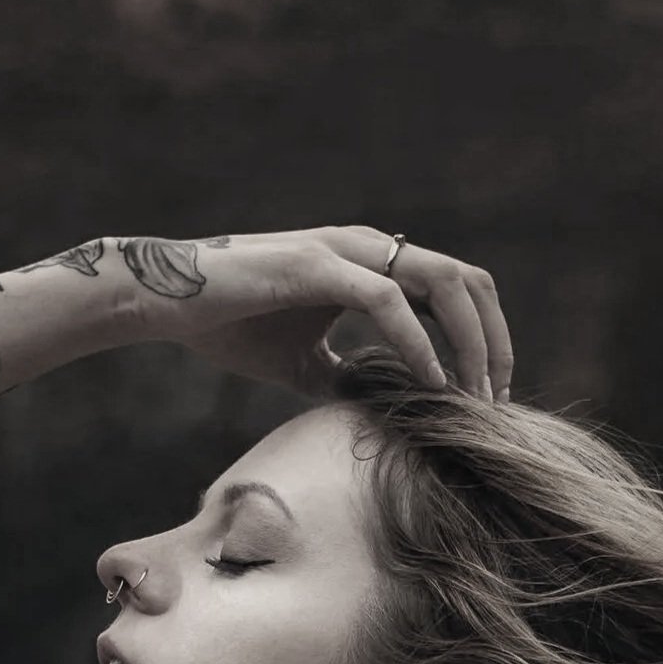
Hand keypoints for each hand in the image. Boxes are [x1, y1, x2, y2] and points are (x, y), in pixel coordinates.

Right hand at [106, 226, 512, 400]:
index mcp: (371, 265)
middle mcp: (369, 249)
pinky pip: (387, 301)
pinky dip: (417, 343)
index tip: (486, 395)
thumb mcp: (302, 365)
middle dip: (493, 342)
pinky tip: (429, 382)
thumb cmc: (229, 324)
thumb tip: (376, 414)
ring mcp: (346, 251)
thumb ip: (346, 379)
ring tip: (470, 395)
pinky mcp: (319, 266)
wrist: (167, 301)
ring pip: (441, 283)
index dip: (483, 340)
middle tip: (495, 400)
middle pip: (466, 282)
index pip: (453, 291)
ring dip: (468, 342)